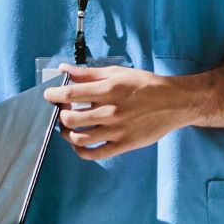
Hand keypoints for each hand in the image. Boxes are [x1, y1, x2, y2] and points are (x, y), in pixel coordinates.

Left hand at [43, 64, 190, 160]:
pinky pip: (95, 154)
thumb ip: (89, 73)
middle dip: (60, 114)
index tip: (49, 95)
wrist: (175, 102)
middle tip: (62, 110)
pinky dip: (81, 151)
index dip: (54, 95)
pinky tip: (79, 143)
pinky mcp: (124, 145)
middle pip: (71, 118)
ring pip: (79, 138)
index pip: (71, 93)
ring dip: (67, 132)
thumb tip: (64, 69)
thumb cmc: (146, 85)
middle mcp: (112, 111)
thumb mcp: (118, 73)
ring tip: (69, 126)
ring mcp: (117, 131)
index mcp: (109, 90)